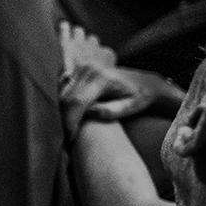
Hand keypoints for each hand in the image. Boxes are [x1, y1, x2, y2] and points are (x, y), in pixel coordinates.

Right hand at [59, 22, 182, 133]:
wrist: (143, 82)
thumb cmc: (139, 98)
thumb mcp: (131, 107)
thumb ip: (111, 111)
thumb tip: (89, 113)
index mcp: (102, 78)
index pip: (77, 101)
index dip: (70, 121)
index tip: (70, 138)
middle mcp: (89, 68)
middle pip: (66, 98)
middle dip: (64, 119)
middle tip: (68, 138)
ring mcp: (81, 66)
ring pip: (62, 93)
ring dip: (62, 112)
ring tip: (69, 128)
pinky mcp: (77, 68)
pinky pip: (63, 88)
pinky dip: (64, 102)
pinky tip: (69, 114)